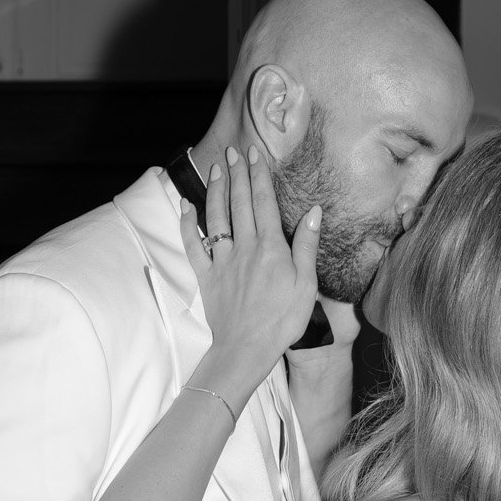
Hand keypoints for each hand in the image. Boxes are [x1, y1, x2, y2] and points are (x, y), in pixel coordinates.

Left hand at [182, 148, 320, 398]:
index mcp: (271, 248)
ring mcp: (222, 261)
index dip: (259, 176)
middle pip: (238, 203)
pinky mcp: (207, 276)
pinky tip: (187, 206)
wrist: (247, 348)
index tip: (255, 155)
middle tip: (233, 152)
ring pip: (216, 217)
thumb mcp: (306, 283)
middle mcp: (244, 248)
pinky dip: (188, 224)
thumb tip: (314, 211)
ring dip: (216, 190)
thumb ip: (306, 245)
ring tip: (216, 168)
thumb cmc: (283, 320)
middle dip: (237, 174)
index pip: (263, 203)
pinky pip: (193, 245)